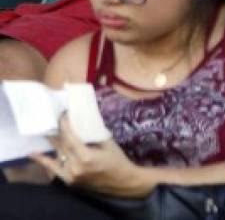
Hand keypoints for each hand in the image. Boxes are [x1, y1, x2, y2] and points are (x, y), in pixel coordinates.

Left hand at [32, 115, 149, 196]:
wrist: (121, 181)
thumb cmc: (117, 159)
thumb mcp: (108, 143)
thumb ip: (94, 133)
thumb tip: (83, 119)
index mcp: (85, 157)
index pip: (69, 137)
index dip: (64, 125)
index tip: (62, 114)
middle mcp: (74, 167)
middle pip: (61, 145)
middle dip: (57, 131)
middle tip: (53, 118)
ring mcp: (70, 175)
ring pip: (57, 154)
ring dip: (52, 142)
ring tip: (46, 129)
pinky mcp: (68, 180)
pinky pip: (54, 168)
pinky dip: (43, 160)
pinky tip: (33, 152)